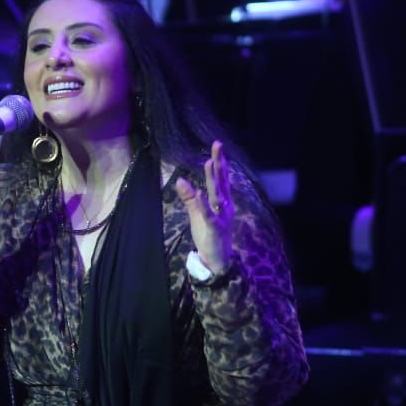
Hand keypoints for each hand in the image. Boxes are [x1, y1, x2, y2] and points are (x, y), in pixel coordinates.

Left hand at [176, 141, 235, 273]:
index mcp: (222, 201)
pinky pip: (209, 215)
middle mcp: (225, 206)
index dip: (219, 162)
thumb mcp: (197, 213)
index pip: (221, 178)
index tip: (217, 146)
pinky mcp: (215, 228)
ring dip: (212, 179)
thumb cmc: (209, 234)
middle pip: (221, 182)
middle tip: (217, 146)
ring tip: (209, 163)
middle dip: (219, 163)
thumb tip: (180, 180)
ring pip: (217, 195)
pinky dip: (204, 204)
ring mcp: (221, 217)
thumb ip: (190, 197)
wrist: (217, 259)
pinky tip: (200, 193)